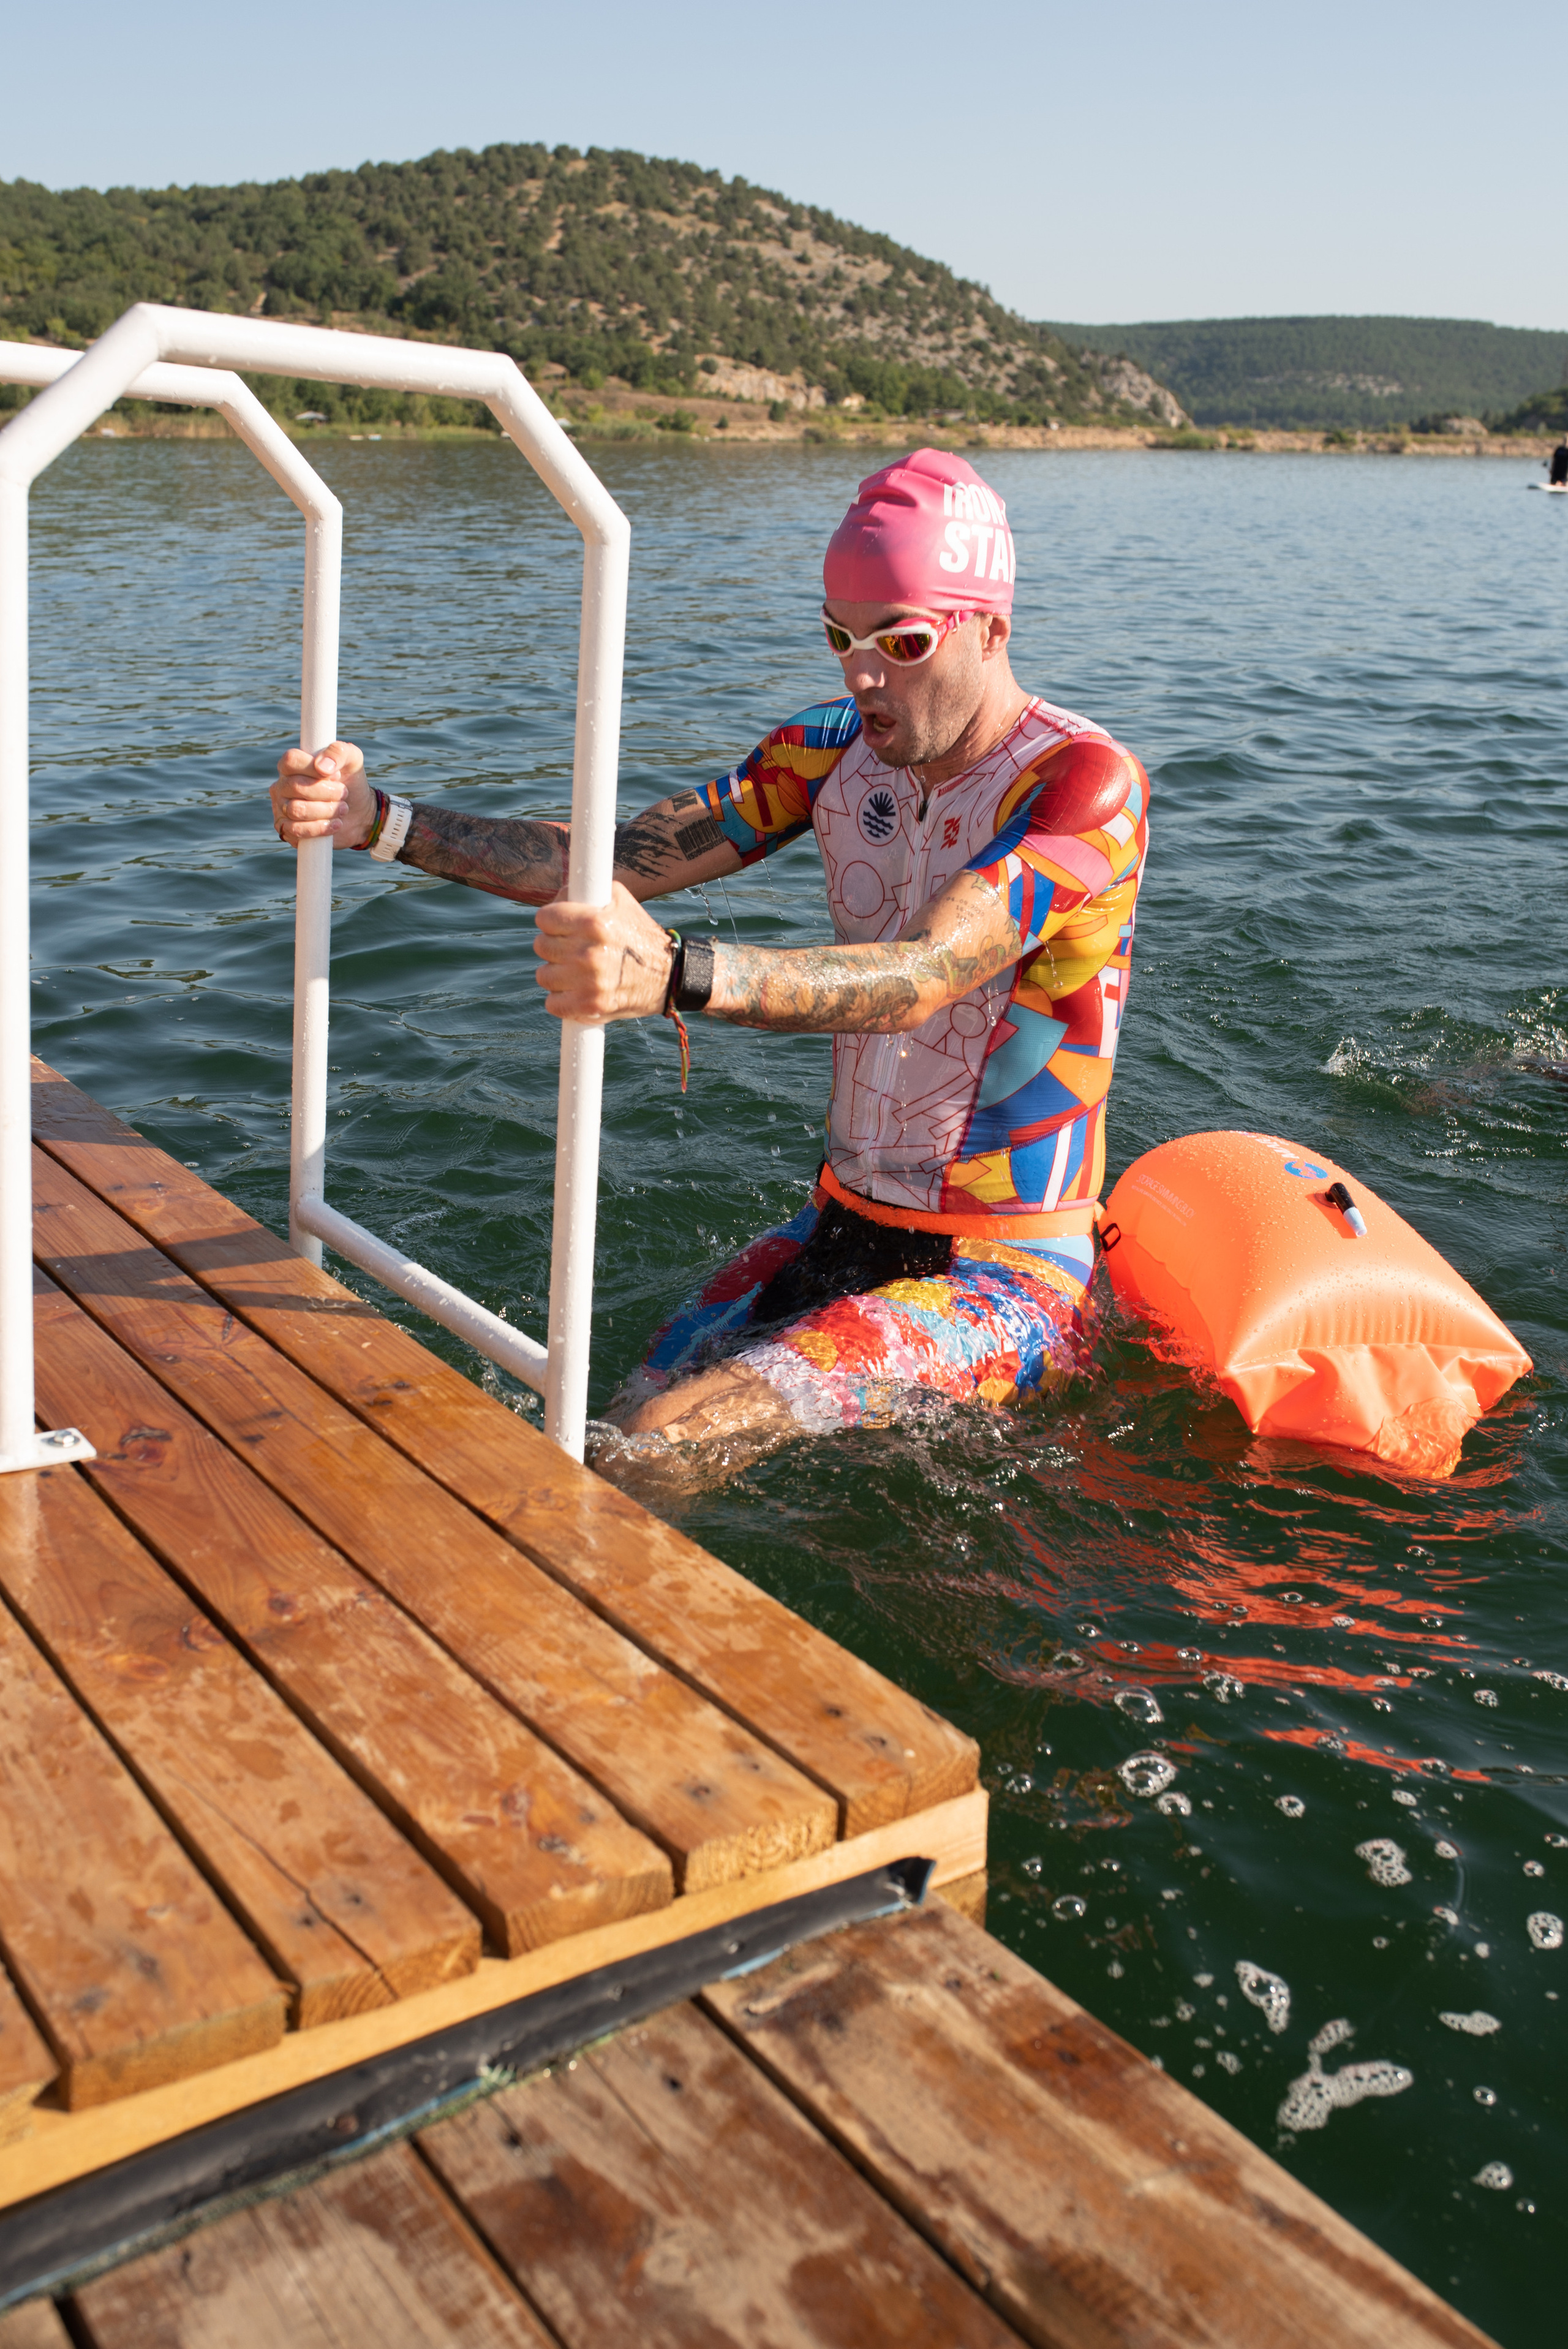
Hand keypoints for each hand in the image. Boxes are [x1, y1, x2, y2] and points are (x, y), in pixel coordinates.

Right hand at [271, 741, 374, 847]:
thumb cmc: (351, 783)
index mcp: (292, 766)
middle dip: (326, 792)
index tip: (336, 775)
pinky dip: (319, 828)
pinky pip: (296, 830)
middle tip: (343, 794)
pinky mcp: (288, 830)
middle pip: (295, 786)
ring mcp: (282, 809)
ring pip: (296, 809)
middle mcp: (282, 786)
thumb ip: (339, 752)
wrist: (360, 814)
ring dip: (325, 810)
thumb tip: (321, 766)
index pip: (290, 760)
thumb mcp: (352, 760)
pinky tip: (335, 824)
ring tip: (342, 809)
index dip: (313, 768)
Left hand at [534, 882, 675, 1023]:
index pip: (545, 918)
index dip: (551, 921)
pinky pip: (553, 1003)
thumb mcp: (620, 900)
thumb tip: (558, 896)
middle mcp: (589, 953)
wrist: (669, 975)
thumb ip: (586, 891)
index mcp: (594, 923)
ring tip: (573, 971)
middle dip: (554, 946)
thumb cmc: (641, 935)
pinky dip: (561, 1000)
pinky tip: (574, 991)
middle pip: (541, 946)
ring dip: (556, 973)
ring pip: (543, 975)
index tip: (560, 927)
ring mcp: (588, 983)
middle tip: (571, 949)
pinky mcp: (589, 1006)